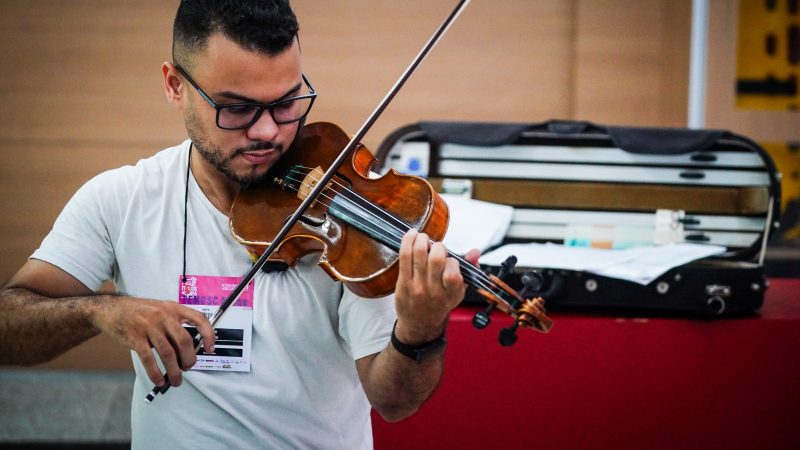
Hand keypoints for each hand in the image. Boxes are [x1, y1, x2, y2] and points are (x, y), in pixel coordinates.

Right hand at [89, 297, 214, 386]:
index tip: (210, 348)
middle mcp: (164, 316)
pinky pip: (148, 359)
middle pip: (184, 341)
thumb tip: (186, 350)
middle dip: (189, 359)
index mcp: (174, 308)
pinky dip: (155, 372)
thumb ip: (174, 325)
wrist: (111, 308)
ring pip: (168, 353)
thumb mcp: (161, 310)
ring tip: (175, 381)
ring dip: (174, 371)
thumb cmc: (140, 312)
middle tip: (188, 368)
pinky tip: (158, 380)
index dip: (208, 334)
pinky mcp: (134, 337)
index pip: (198, 319)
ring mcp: (149, 326)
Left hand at [393, 229, 479, 344]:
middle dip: (438, 246)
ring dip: (421, 239)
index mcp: (451, 294)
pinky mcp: (403, 283)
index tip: (450, 261)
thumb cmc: (440, 303)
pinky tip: (411, 235)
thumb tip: (475, 251)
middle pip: (436, 259)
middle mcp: (434, 292)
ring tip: (422, 237)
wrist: (419, 323)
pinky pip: (404, 256)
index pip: (453, 272)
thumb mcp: (458, 291)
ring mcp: (417, 287)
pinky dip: (407, 241)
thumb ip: (469, 270)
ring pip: (419, 254)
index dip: (452, 261)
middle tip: (436, 247)